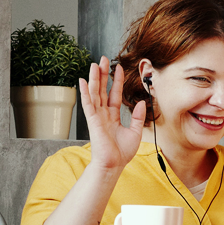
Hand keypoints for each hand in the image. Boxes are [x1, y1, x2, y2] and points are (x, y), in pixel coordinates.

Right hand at [79, 56, 147, 170]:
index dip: (116, 81)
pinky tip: (83, 81)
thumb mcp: (134, 132)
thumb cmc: (121, 153)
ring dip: (94, 79)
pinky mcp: (92, 121)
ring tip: (94, 64)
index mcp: (112, 117)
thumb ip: (136, 117)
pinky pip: (88, 104)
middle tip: (103, 59)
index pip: (114, 94)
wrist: (113, 165)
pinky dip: (85, 92)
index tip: (118, 68)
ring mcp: (97, 117)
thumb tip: (140, 103)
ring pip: (95, 93)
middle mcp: (103, 114)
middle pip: (102, 90)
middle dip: (103, 74)